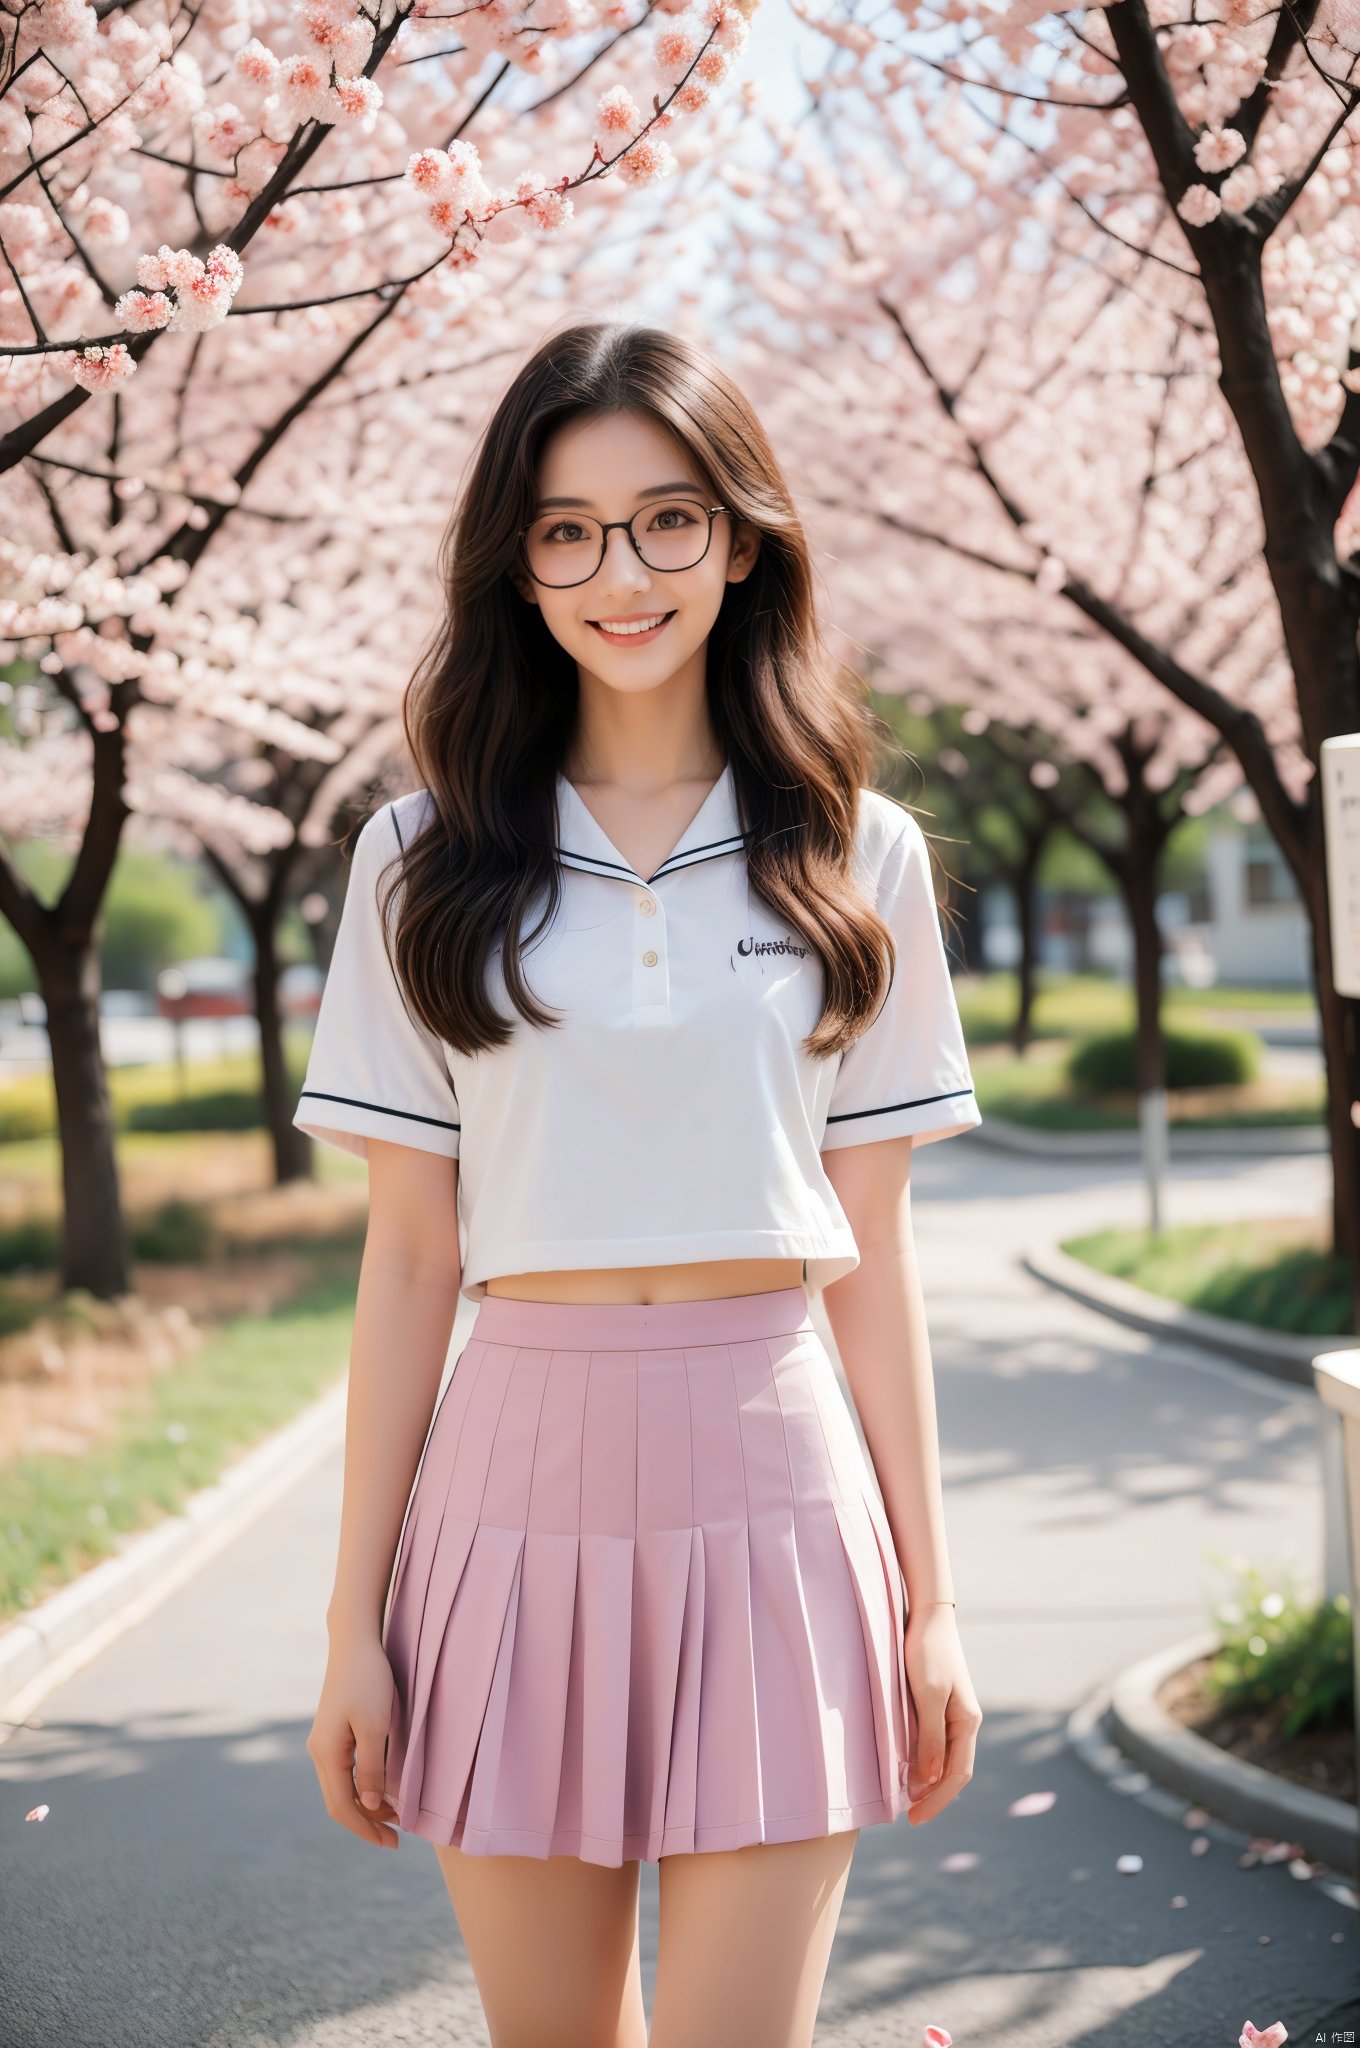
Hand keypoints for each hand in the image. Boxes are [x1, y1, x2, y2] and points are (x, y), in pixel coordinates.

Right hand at [306, 1630, 400, 1849]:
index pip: (343, 1807)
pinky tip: (384, 1786)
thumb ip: (371, 1767)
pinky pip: (346, 1770)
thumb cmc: (368, 1680)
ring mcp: (325, 1741)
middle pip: (339, 1801)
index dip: (367, 1829)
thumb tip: (369, 1805)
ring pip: (343, 1786)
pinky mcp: (334, 1731)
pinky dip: (364, 1785)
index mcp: (327, 1754)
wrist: (355, 1641)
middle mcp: (320, 1752)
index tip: (393, 1843)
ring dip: (367, 1804)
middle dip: (366, 1822)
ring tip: (396, 1814)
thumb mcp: (375, 1725)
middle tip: (396, 1838)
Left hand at [902, 1605, 981, 1825]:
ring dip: (931, 1782)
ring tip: (909, 1801)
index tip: (916, 1818)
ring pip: (946, 1760)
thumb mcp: (927, 1697)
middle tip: (910, 1818)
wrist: (928, 1618)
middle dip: (935, 1797)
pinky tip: (910, 1770)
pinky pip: (937, 1744)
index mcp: (968, 1722)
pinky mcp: (941, 1706)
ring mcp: (955, 1715)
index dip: (938, 1799)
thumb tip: (930, 1781)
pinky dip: (926, 1762)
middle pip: (954, 1771)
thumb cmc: (927, 1654)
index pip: (958, 1774)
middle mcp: (966, 1722)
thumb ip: (930, 1739)